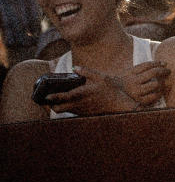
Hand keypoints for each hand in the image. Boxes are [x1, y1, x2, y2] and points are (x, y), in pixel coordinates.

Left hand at [45, 63, 167, 115]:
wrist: (121, 104)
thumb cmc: (112, 90)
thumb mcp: (101, 77)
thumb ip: (87, 72)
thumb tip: (75, 67)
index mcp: (82, 94)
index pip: (62, 97)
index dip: (52, 97)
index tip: (46, 96)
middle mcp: (79, 104)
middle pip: (58, 109)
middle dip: (51, 105)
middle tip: (49, 98)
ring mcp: (82, 110)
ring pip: (64, 112)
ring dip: (58, 106)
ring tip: (57, 99)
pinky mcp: (85, 114)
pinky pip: (72, 112)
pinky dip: (67, 108)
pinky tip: (71, 102)